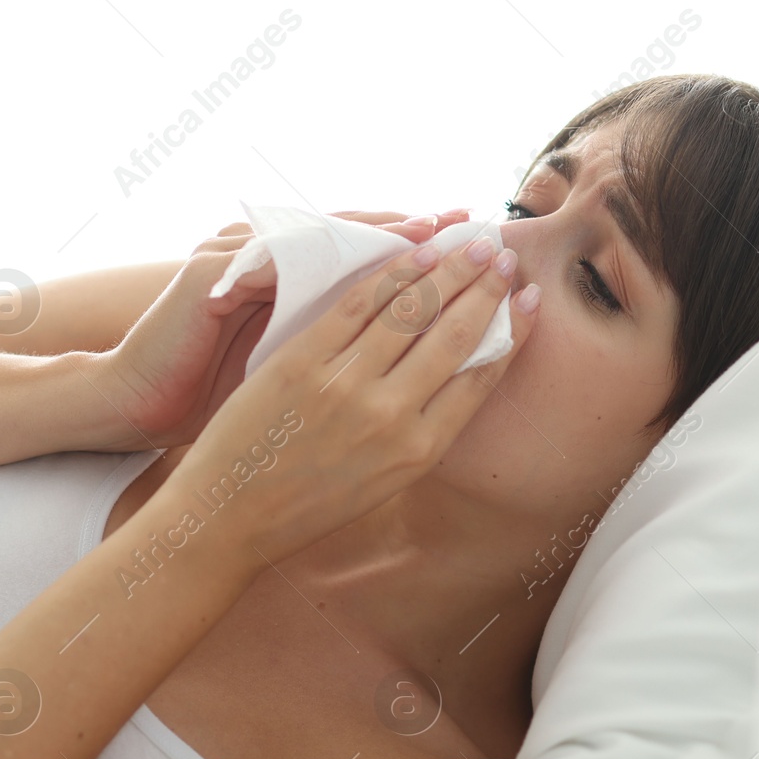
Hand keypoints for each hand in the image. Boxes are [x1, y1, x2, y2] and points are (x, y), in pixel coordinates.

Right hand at [93, 210, 469, 449]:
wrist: (137, 404)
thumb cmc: (215, 406)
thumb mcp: (287, 378)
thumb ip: (341, 359)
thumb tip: (420, 368)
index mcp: (291, 292)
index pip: (370, 268)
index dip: (424, 263)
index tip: (480, 262)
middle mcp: (270, 267)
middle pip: (356, 239)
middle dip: (418, 238)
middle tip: (472, 231)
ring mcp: (239, 262)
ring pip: (319, 234)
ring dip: (376, 231)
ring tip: (427, 231)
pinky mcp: (211, 272)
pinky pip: (270, 252)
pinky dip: (314, 250)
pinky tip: (358, 252)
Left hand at [158, 234, 536, 566]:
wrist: (230, 516)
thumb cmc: (304, 505)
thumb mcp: (380, 481)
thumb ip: (418, 433)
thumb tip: (454, 376)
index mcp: (418, 451)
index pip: (480, 377)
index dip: (510, 331)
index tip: (529, 298)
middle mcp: (391, 417)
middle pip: (455, 335)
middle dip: (486, 288)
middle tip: (504, 255)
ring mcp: (347, 386)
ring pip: (413, 311)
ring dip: (450, 269)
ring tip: (470, 243)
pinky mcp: (304, 362)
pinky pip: (359, 304)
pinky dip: (393, 273)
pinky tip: (416, 253)